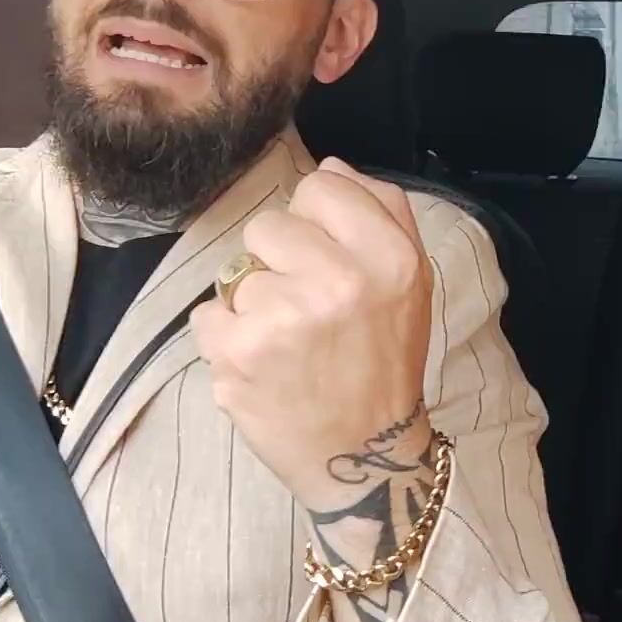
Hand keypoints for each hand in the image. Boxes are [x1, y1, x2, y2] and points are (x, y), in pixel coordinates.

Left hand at [190, 158, 433, 511]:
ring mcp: (283, 317)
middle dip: (279, 261)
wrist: (364, 454)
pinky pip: (208, 313)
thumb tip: (330, 167)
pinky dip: (226, 338)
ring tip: (288, 344)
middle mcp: (339, 281)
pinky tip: (261, 365)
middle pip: (269, 225)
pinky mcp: (238, 352)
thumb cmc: (385, 359)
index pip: (322, 186)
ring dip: (254, 304)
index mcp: (389, 257)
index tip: (327, 259)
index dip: (317, 220)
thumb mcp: (412, 280)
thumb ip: (383, 211)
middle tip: (306, 309)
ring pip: (238, 272)